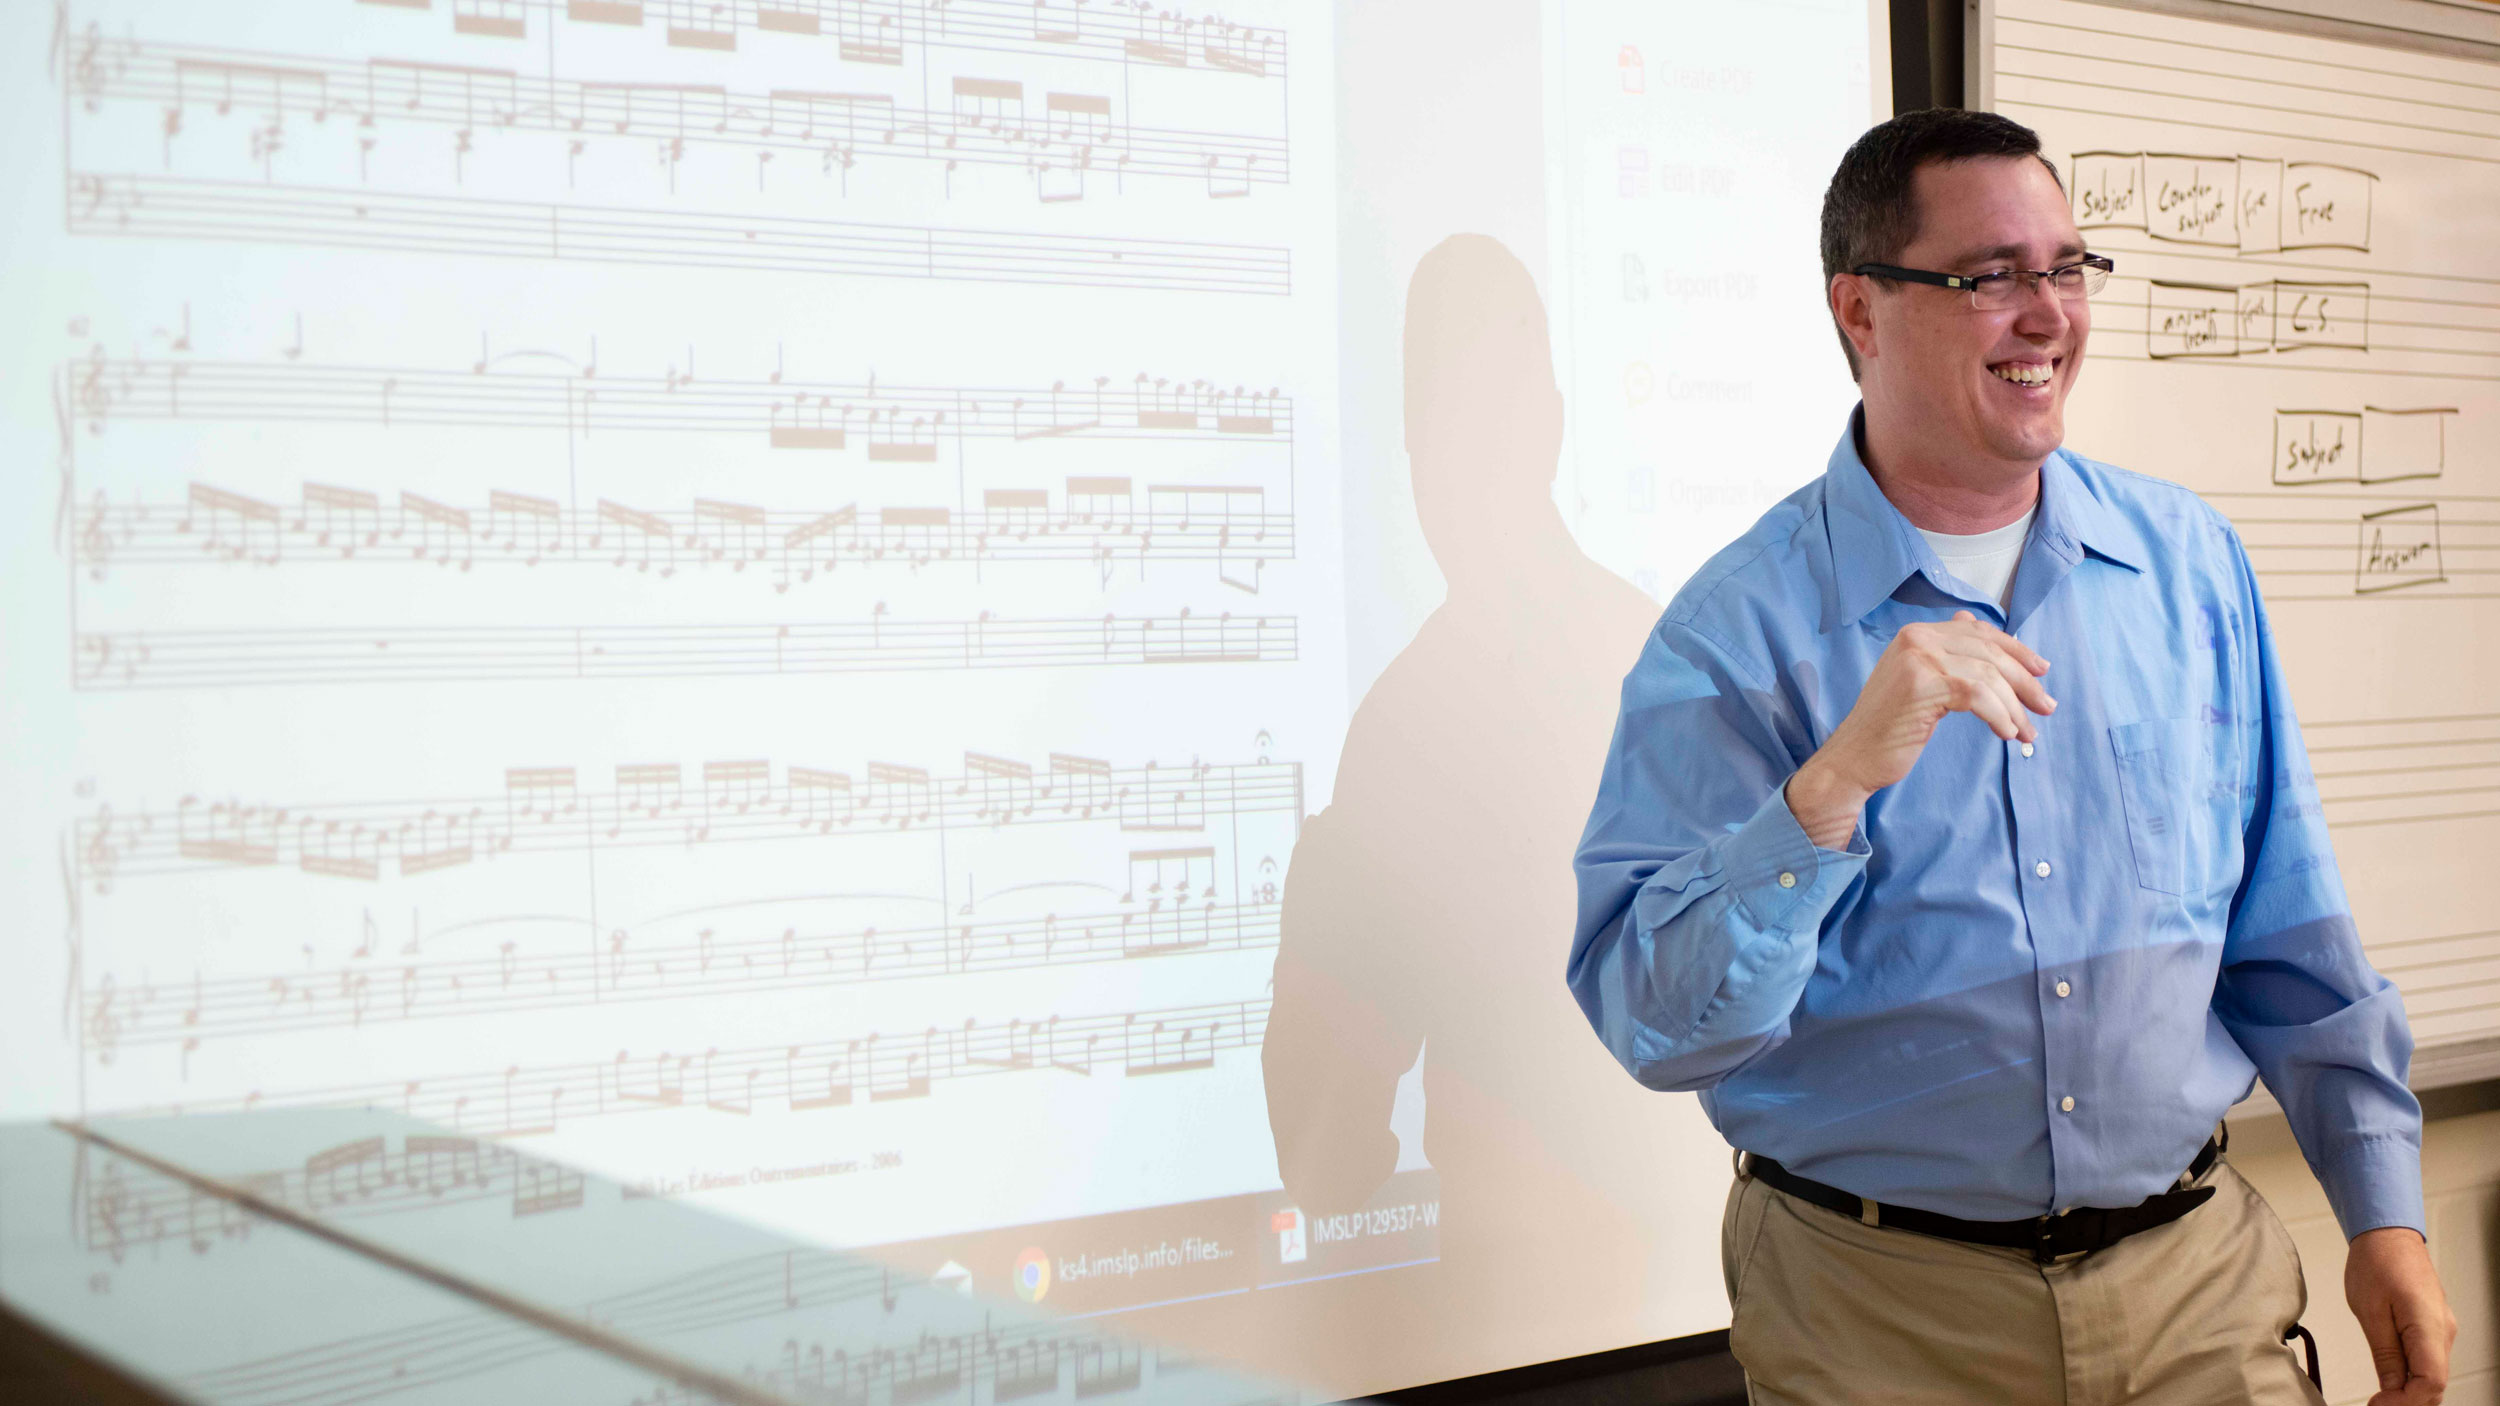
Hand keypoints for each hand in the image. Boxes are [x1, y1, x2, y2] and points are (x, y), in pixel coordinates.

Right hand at [1785, 611, 2053, 848]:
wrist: (1855, 758)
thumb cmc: (1888, 726)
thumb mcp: (1918, 680)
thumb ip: (1944, 653)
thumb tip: (1971, 620)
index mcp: (1916, 634)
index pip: (1979, 632)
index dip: (2016, 650)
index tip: (2041, 672)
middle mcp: (1916, 638)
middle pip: (1989, 652)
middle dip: (2025, 682)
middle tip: (2047, 707)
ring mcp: (1918, 660)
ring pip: (1988, 676)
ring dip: (2015, 707)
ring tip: (2027, 732)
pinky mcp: (1923, 686)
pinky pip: (1978, 695)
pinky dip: (1999, 715)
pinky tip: (2006, 733)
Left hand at [2347, 1226, 2454, 1404]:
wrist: (2388, 1235)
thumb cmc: (2377, 1263)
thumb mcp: (2369, 1310)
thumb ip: (2385, 1353)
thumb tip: (2392, 1389)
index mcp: (2429, 1326)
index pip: (2430, 1381)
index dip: (2405, 1402)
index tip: (2377, 1405)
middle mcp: (2443, 1332)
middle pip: (2435, 1385)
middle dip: (2408, 1403)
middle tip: (2376, 1405)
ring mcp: (2441, 1331)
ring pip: (2433, 1376)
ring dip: (2410, 1393)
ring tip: (2380, 1398)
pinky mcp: (2433, 1328)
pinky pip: (2428, 1362)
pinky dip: (2412, 1378)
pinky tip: (2391, 1382)